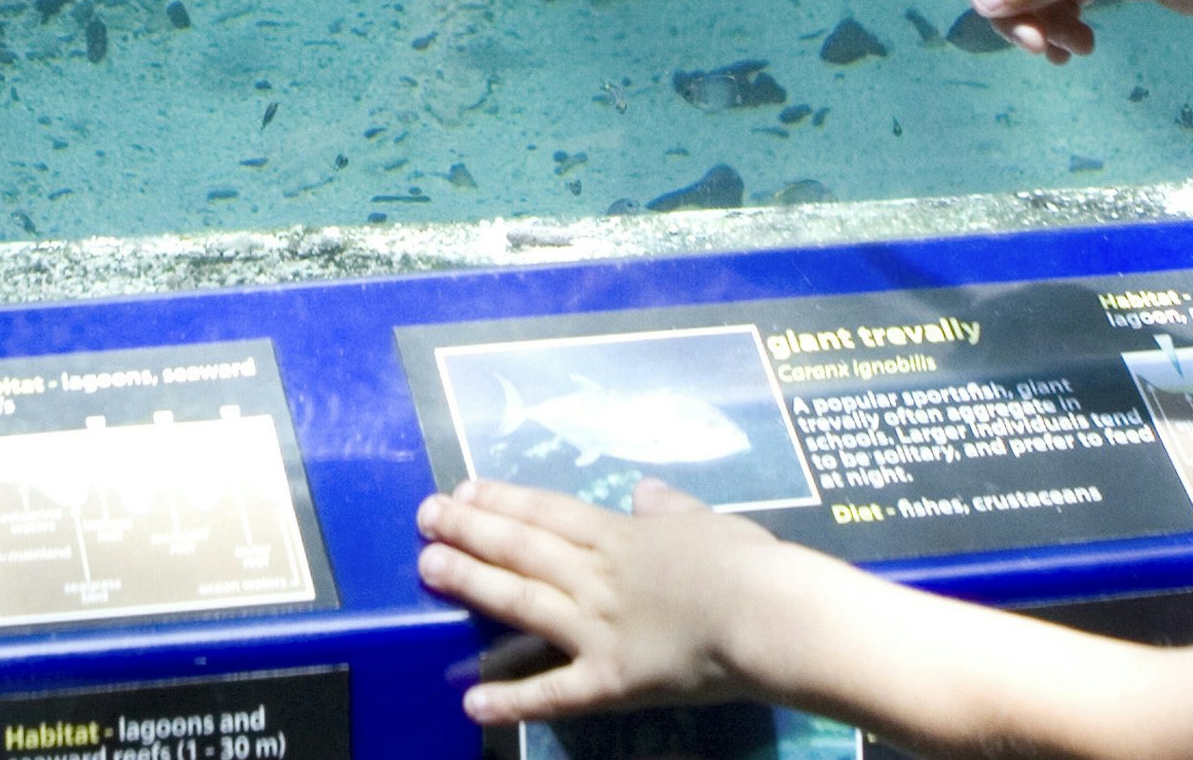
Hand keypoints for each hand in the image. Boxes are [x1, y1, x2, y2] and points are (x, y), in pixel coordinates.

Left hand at [415, 477, 788, 724]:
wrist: (766, 615)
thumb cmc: (747, 563)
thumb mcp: (708, 521)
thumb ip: (671, 509)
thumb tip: (647, 491)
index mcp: (621, 536)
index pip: (548, 512)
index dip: (502, 500)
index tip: (463, 489)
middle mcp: (597, 577)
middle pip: (523, 548)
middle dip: (470, 530)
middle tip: (426, 517)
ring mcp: (598, 628)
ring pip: (523, 601)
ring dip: (473, 585)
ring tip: (429, 569)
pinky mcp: (610, 680)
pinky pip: (555, 693)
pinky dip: (512, 699)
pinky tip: (471, 702)